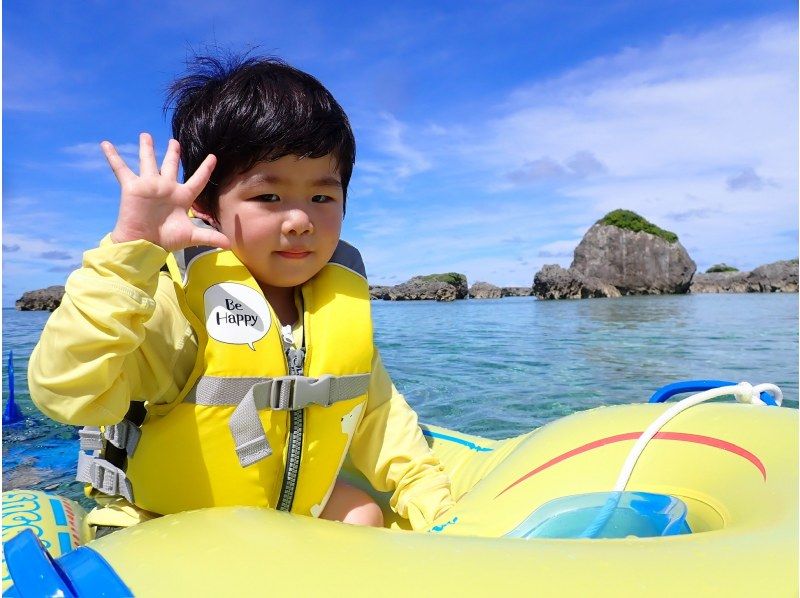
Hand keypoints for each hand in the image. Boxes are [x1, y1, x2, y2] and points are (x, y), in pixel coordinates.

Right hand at [103, 133, 229, 251]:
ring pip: (148, 162)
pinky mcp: (133, 187)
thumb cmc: (166, 240)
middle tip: (174, 141)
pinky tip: (106, 144)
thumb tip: (229, 245)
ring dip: (147, 149)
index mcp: (182, 197)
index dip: (205, 169)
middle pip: (170, 166)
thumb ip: (209, 237)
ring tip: (145, 135)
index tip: (213, 157)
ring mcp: (149, 186)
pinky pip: (121, 169)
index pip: (197, 179)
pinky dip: (113, 157)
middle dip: (172, 153)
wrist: (144, 244)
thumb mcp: (191, 237)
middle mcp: (166, 188)